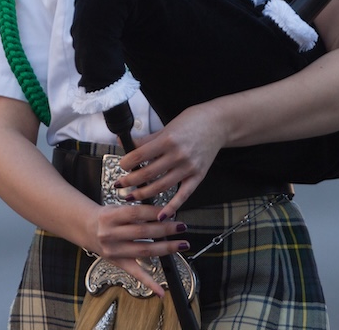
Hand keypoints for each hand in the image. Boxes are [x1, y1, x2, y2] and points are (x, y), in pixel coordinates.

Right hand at [83, 203, 189, 297]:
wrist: (88, 229)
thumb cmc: (106, 217)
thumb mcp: (117, 208)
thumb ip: (136, 211)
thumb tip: (163, 214)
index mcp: (110, 216)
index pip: (137, 213)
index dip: (155, 212)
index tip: (171, 212)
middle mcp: (110, 234)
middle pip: (143, 232)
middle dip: (165, 229)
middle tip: (181, 227)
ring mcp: (114, 251)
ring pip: (144, 250)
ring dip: (166, 248)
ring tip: (182, 244)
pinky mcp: (118, 263)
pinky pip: (135, 274)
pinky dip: (149, 283)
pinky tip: (161, 291)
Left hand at [114, 102, 227, 218]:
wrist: (218, 124)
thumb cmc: (191, 122)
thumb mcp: (167, 127)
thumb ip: (146, 139)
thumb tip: (124, 143)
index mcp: (167, 140)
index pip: (140, 155)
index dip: (127, 163)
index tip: (121, 166)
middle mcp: (178, 155)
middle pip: (148, 173)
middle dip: (130, 181)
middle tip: (120, 184)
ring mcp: (189, 167)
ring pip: (161, 186)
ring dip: (143, 193)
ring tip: (131, 196)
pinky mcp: (198, 176)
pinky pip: (183, 195)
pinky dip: (171, 207)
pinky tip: (160, 216)